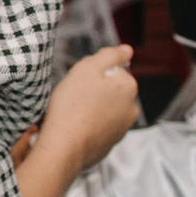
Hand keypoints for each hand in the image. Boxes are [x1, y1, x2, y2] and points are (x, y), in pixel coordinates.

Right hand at [31, 45, 139, 171]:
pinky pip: (99, 128)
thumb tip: (127, 50)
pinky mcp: (109, 144)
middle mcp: (131, 109)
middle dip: (95, 91)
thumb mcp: (87, 68)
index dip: (94, 73)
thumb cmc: (72, 106)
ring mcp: (122, 129)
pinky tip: (76, 127)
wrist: (64, 146)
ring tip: (74, 112)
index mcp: (129, 87)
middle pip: (111, 91)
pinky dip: (90, 126)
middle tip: (75, 96)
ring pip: (106, 110)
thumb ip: (110, 55)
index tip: (81, 82)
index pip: (113, 71)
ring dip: (93, 109)